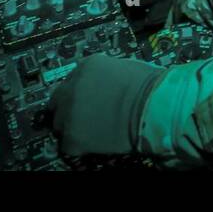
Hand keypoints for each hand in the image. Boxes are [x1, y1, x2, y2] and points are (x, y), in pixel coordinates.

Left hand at [50, 54, 164, 156]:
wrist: (154, 107)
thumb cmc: (150, 86)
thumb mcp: (126, 68)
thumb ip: (108, 75)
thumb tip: (108, 84)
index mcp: (87, 67)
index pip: (72, 80)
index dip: (80, 92)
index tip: (88, 100)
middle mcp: (72, 87)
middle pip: (58, 101)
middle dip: (68, 108)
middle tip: (84, 117)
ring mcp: (69, 113)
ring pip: (60, 123)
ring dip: (73, 126)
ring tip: (92, 131)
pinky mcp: (72, 137)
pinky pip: (68, 144)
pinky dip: (80, 145)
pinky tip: (95, 142)